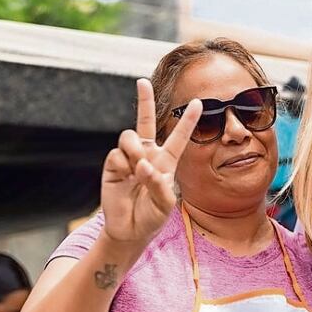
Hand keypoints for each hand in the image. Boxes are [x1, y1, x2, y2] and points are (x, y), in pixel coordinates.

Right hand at [100, 79, 201, 245]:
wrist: (129, 230)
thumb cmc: (152, 217)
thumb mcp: (164, 205)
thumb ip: (158, 184)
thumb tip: (143, 165)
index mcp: (166, 161)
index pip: (179, 137)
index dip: (188, 121)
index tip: (198, 102)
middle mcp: (148, 154)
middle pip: (145, 121)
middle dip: (144, 101)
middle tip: (142, 81)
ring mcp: (129, 158)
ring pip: (129, 136)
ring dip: (135, 149)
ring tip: (137, 168)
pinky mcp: (113, 165)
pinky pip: (116, 155)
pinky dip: (122, 166)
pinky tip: (124, 178)